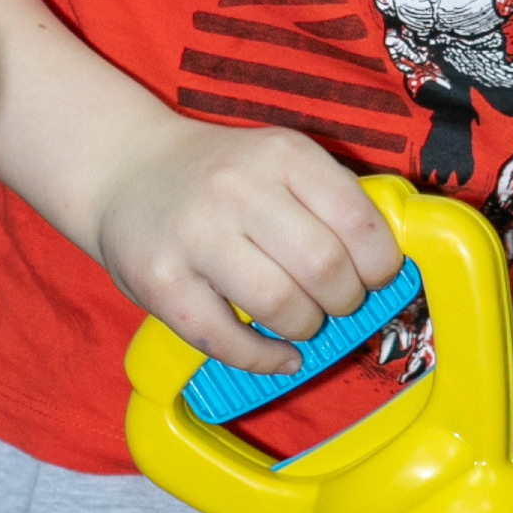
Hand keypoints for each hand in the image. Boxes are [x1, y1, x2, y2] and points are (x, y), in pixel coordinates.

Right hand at [92, 120, 402, 373]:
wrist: (126, 170)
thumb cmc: (221, 177)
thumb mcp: (279, 162)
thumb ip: (329, 201)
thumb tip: (387, 267)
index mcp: (283, 154)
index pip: (357, 219)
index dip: (380, 263)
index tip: (375, 277)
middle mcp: (238, 188)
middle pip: (323, 266)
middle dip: (345, 300)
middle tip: (338, 304)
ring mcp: (194, 235)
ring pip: (279, 304)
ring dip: (305, 327)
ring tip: (302, 322)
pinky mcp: (159, 281)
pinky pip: (225, 339)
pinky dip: (264, 359)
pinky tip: (278, 354)